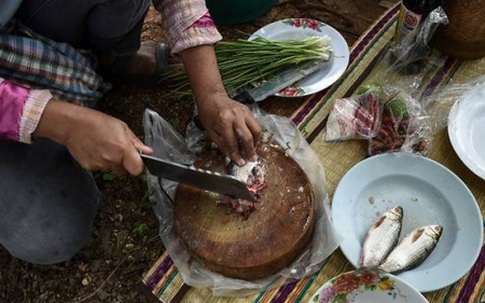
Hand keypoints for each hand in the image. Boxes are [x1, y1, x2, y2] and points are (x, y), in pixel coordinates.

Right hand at [34, 99, 151, 175]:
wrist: (72, 125)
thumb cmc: (98, 122)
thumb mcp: (121, 127)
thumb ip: (135, 142)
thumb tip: (148, 152)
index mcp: (123, 149)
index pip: (137, 170)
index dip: (138, 166)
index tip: (136, 160)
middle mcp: (112, 160)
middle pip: (125, 171)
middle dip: (124, 164)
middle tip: (117, 150)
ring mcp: (100, 165)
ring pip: (112, 170)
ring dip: (111, 162)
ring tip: (104, 147)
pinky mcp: (89, 167)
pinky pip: (100, 168)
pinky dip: (100, 162)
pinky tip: (95, 150)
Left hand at [179, 45, 260, 164]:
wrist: (211, 97)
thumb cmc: (208, 113)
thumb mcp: (210, 131)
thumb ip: (222, 144)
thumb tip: (231, 156)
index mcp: (224, 121)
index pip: (232, 142)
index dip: (236, 154)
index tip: (240, 162)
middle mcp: (236, 115)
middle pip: (247, 137)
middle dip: (250, 150)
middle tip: (251, 159)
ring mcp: (244, 112)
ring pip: (256, 130)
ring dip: (256, 142)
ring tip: (253, 150)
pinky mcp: (248, 110)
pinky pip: (255, 124)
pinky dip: (254, 134)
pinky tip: (252, 140)